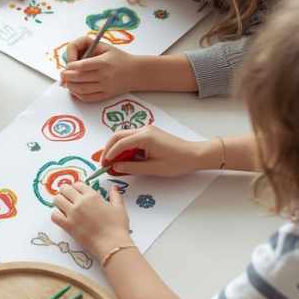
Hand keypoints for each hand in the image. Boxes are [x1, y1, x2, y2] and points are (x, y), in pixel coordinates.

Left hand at [51, 182, 131, 257]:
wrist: (112, 244)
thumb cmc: (117, 227)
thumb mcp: (119, 208)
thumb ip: (115, 196)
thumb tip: (114, 187)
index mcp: (92, 196)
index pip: (78, 184)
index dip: (77, 187)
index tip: (78, 192)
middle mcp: (80, 202)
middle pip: (64, 189)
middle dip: (66, 191)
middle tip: (69, 198)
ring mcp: (72, 213)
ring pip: (57, 200)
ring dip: (59, 201)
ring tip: (64, 207)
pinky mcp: (67, 225)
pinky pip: (54, 215)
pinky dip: (56, 215)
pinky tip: (62, 217)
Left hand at [60, 35, 140, 101]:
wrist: (137, 72)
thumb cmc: (119, 58)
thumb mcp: (105, 47)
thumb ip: (88, 47)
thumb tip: (72, 55)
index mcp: (103, 62)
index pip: (82, 66)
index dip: (71, 66)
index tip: (68, 65)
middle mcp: (104, 76)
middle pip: (79, 78)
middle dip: (67, 76)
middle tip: (62, 75)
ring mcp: (105, 87)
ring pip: (81, 89)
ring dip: (70, 86)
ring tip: (67, 82)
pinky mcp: (106, 95)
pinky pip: (88, 98)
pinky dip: (78, 95)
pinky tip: (75, 90)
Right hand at [100, 127, 219, 176]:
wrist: (195, 155)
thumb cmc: (178, 162)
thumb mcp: (154, 168)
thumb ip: (132, 168)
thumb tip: (116, 167)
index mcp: (145, 137)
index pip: (120, 144)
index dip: (109, 155)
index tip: (104, 165)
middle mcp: (144, 129)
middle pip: (118, 136)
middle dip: (108, 149)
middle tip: (103, 162)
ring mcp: (147, 130)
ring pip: (123, 136)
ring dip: (116, 147)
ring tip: (111, 161)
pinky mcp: (149, 133)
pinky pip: (131, 138)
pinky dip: (124, 147)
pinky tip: (123, 157)